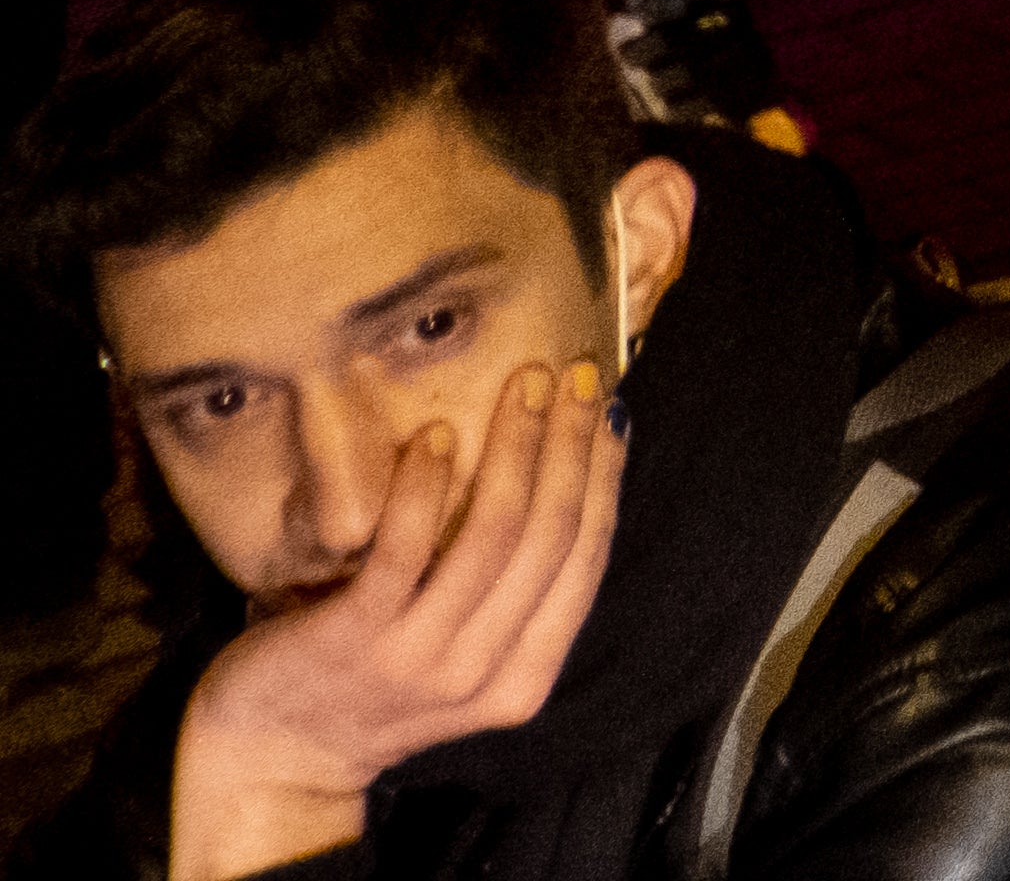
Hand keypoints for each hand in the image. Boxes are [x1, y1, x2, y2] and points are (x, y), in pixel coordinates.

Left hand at [167, 360, 623, 880]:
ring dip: (516, 448)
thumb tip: (559, 487)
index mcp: (523, 680)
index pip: (585, 558)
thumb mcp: (464, 665)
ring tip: (521, 387)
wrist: (270, 761)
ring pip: (493, 535)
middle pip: (550, 535)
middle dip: (571, 445)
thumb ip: (509, 604)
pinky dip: (426, 487)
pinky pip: (404, 549)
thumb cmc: (369, 693)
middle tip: (576, 377)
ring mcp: (416, 659)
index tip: (609, 412)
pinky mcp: (352, 638)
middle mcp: (479, 672)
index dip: (604, 477)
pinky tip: (434, 438)